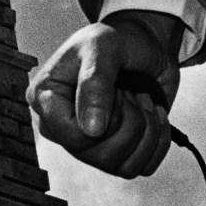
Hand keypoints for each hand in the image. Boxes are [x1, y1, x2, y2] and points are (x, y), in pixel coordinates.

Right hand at [27, 14, 181, 178]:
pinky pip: (143, 167)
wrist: (145, 43)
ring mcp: (91, 146)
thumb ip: (94, 82)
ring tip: (141, 99)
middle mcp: (64, 129)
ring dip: (146, 128)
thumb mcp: (103, 45)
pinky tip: (153, 113)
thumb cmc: (117, 39)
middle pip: (101, 156)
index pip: (71, 136)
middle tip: (129, 90)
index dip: (103, 116)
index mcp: (47, 99)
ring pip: (123, 167)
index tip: (114, 86)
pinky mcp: (118, 154)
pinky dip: (158, 139)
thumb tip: (92, 130)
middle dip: (130, 120)